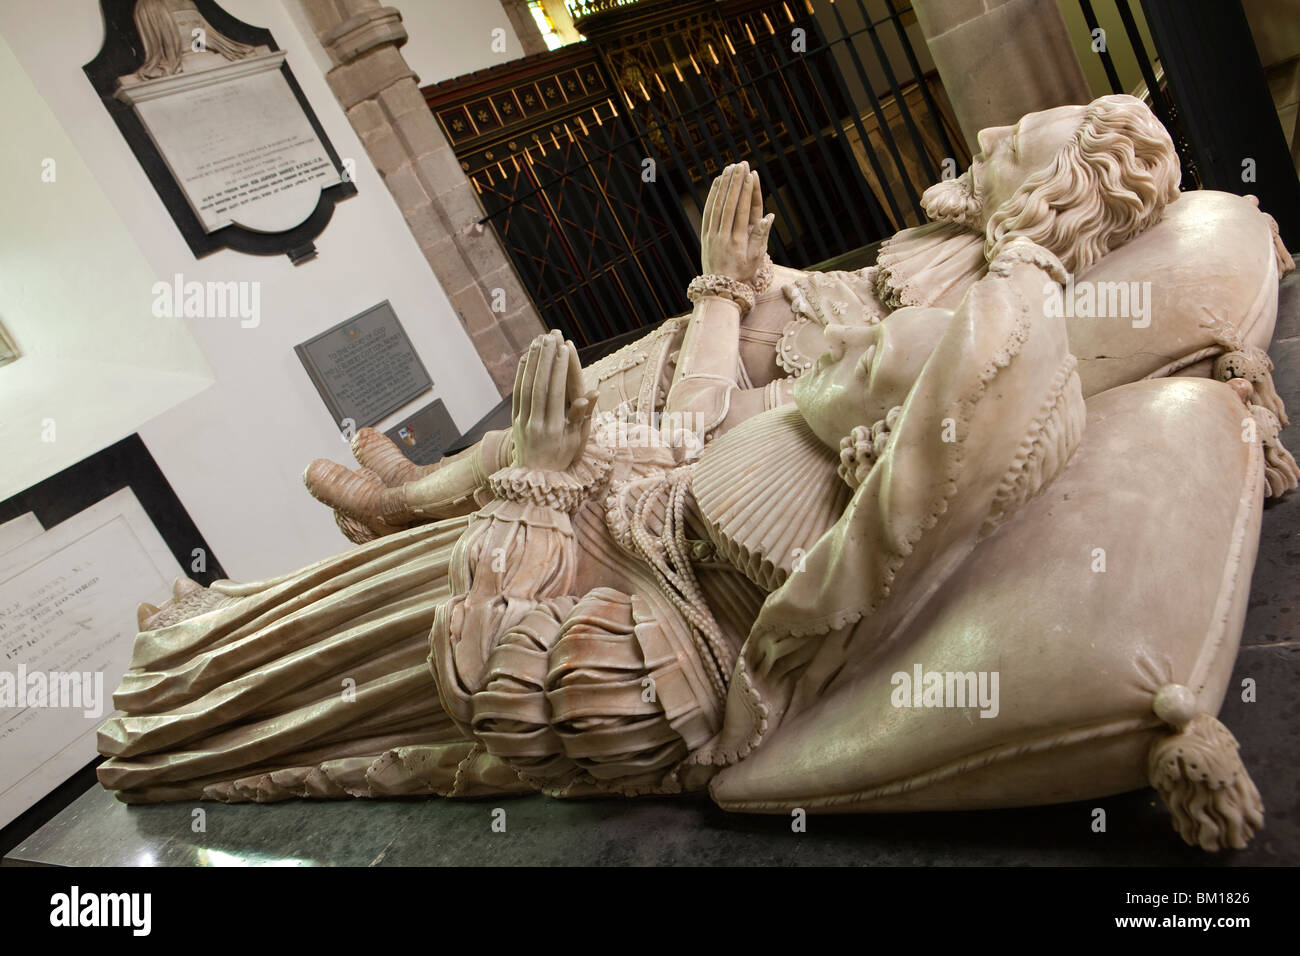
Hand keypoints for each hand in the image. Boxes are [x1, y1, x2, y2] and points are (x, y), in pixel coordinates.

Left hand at [511, 330, 596, 472]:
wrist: (536, 479)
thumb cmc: (563, 458)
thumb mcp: (576, 442)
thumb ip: (580, 416)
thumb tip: (591, 394)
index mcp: (554, 428)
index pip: (556, 392)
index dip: (559, 369)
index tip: (564, 348)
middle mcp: (536, 423)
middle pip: (539, 385)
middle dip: (546, 358)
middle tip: (552, 336)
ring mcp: (523, 422)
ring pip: (526, 386)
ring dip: (533, 361)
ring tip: (539, 340)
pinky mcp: (515, 421)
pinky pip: (517, 394)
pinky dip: (521, 374)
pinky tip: (526, 358)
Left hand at [700, 161, 773, 282]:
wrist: (719, 287)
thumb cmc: (742, 273)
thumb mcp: (755, 259)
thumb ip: (761, 237)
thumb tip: (769, 216)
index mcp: (737, 242)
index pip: (742, 211)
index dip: (746, 192)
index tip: (750, 176)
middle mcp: (723, 236)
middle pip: (729, 204)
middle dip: (735, 183)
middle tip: (741, 165)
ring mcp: (712, 235)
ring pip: (717, 205)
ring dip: (724, 185)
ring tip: (730, 168)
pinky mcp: (705, 235)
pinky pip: (708, 212)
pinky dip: (712, 196)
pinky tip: (717, 183)